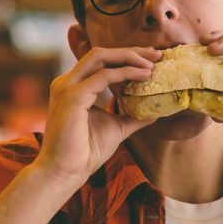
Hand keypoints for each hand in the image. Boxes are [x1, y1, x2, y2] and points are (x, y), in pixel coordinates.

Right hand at [33, 46, 160, 182]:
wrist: (65, 172)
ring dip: (129, 57)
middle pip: (101, 53)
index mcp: (74, 87)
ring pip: (100, 57)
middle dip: (130, 51)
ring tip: (152, 65)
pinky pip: (103, 76)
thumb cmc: (85, 153)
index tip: (151, 60)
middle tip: (156, 55)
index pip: (101, 62)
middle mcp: (68, 82)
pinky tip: (143, 76)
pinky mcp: (72, 96)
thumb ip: (132, 116)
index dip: (127, 57)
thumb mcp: (116, 128)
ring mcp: (67, 87)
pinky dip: (126, 73)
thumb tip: (154, 111)